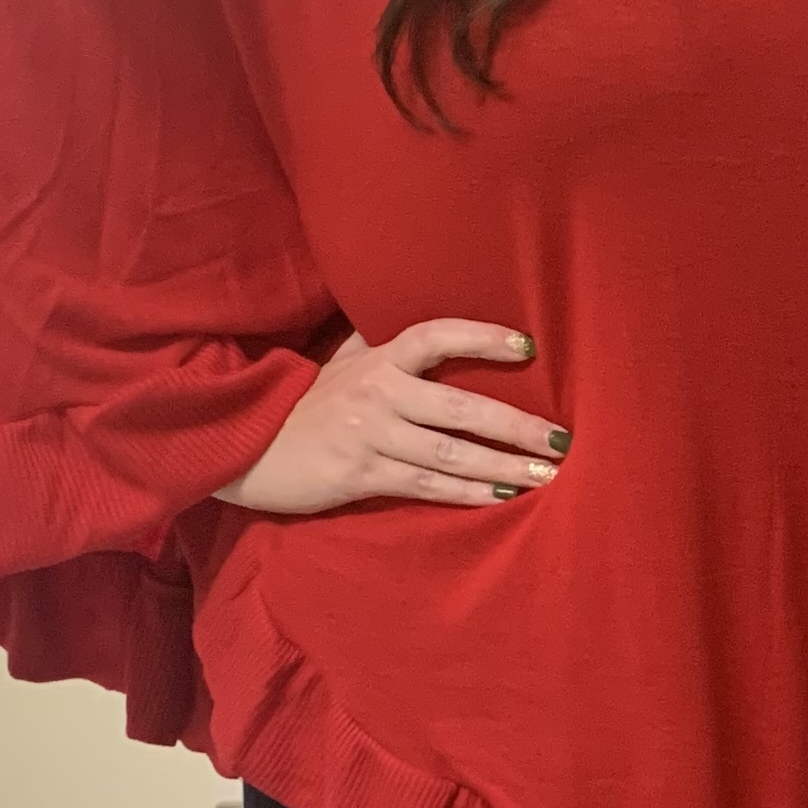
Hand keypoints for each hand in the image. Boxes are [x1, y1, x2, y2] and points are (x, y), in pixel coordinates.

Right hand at [217, 321, 564, 517]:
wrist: (246, 447)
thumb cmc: (305, 403)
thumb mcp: (340, 362)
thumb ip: (380, 341)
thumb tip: (416, 310)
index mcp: (376, 360)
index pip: (434, 336)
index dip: (481, 337)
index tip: (527, 347)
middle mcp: (377, 393)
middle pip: (459, 407)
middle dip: (516, 426)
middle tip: (561, 439)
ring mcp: (370, 436)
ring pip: (449, 453)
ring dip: (501, 466)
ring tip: (544, 473)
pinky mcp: (360, 475)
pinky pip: (425, 484)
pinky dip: (466, 492)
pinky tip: (500, 497)